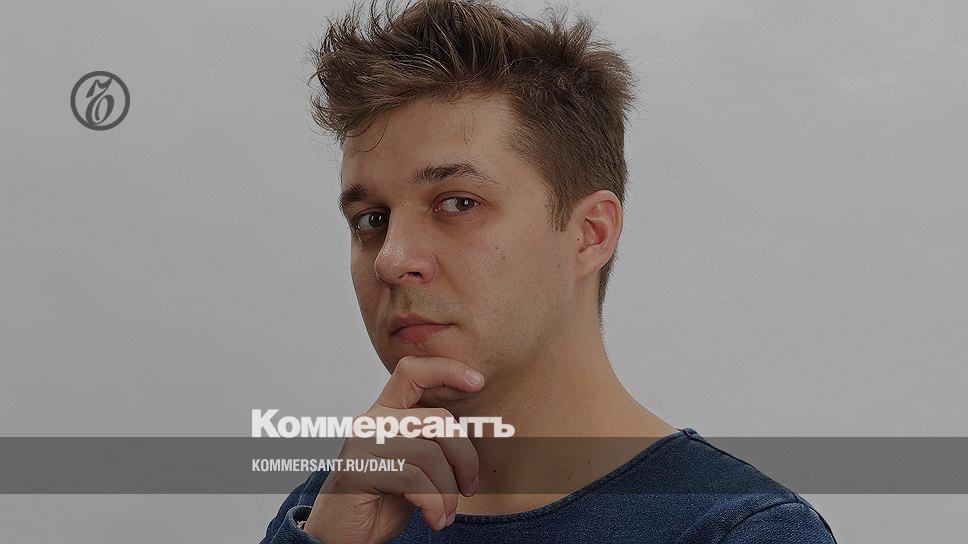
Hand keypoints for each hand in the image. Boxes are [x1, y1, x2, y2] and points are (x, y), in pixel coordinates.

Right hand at [303, 356, 483, 543]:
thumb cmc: (383, 500)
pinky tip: (435, 519)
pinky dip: (434, 504)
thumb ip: (433, 442)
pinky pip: (413, 480)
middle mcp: (372, 420)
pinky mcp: (357, 470)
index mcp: (387, 412)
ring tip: (446, 513)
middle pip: (438, 420)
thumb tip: (476, 432)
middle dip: (465, 458)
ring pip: (430, 454)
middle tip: (469, 488)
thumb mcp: (415, 465)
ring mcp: (362, 443)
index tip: (478, 381)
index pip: (414, 371)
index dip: (447, 369)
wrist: (341, 536)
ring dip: (448, 491)